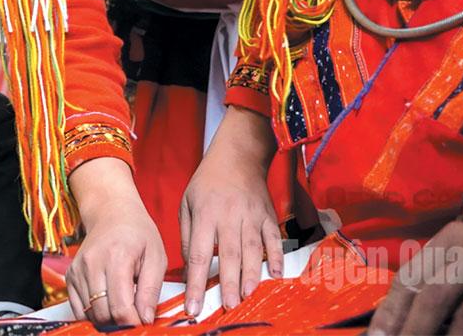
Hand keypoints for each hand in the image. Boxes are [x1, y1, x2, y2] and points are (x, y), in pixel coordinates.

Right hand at [65, 158, 166, 325]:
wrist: (112, 213)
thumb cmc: (137, 233)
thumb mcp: (156, 257)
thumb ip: (151, 290)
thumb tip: (146, 319)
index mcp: (117, 257)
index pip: (121, 307)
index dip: (134, 323)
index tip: (143, 322)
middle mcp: (92, 263)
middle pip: (103, 313)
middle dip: (121, 322)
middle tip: (134, 315)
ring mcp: (78, 270)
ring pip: (90, 314)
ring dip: (107, 318)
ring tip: (122, 304)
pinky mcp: (70, 276)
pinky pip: (78, 309)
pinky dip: (93, 314)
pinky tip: (107, 302)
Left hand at [180, 107, 282, 317]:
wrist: (238, 155)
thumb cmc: (207, 182)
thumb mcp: (187, 203)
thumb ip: (186, 236)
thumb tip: (190, 267)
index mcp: (205, 214)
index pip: (197, 254)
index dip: (195, 283)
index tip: (192, 306)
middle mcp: (228, 216)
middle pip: (228, 255)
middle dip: (227, 284)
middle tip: (227, 307)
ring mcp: (251, 216)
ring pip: (252, 250)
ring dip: (251, 275)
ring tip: (246, 297)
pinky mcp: (268, 215)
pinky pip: (274, 238)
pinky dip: (276, 257)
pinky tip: (276, 275)